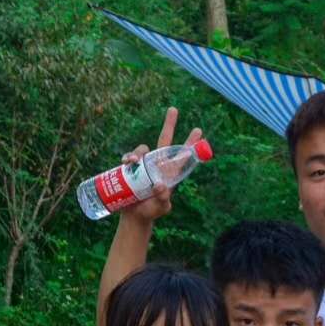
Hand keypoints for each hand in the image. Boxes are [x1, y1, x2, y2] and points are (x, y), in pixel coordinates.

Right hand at [121, 107, 203, 224]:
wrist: (135, 217)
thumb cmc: (151, 212)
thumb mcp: (160, 208)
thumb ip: (163, 199)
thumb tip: (159, 185)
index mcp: (169, 174)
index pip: (182, 156)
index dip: (190, 144)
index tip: (198, 131)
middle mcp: (158, 166)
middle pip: (164, 141)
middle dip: (169, 125)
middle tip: (174, 109)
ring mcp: (144, 166)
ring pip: (143, 149)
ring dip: (138, 152)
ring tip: (133, 162)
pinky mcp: (131, 169)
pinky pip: (129, 157)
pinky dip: (127, 157)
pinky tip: (126, 163)